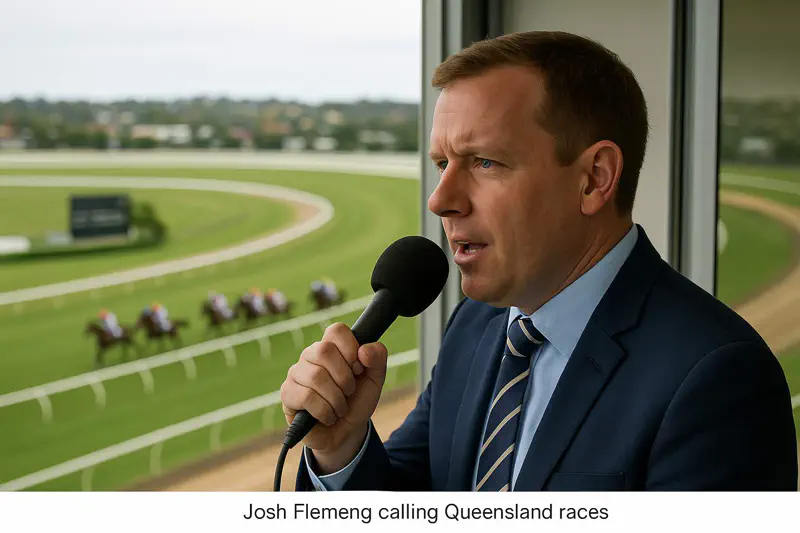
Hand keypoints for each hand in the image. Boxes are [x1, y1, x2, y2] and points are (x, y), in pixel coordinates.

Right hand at [280, 322, 387, 472]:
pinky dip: (325, 411)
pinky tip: (328, 416)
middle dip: (344, 377)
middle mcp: (311, 355)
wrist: (345, 434)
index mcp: (332, 346)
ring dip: (337, 398)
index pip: (336, 330)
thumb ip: (378, 358)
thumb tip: (364, 350)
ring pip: (316, 376)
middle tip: (349, 391)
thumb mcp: (375, 380)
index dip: (351, 348)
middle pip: (324, 350)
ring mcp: (296, 373)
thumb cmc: (356, 402)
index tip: (358, 368)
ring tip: (340, 407)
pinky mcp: (288, 393)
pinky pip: (306, 397)